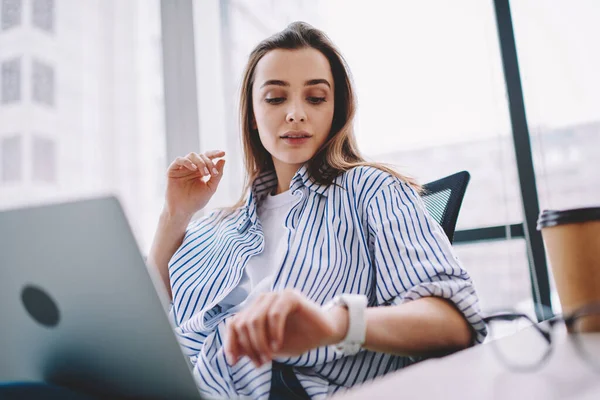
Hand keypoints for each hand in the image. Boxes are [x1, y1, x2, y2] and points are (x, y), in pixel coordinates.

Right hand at [164, 150, 225, 217]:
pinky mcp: (172, 170)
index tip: (223, 153)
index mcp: (201, 170)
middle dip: (209, 163)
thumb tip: (223, 160)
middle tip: (212, 173)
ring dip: (200, 162)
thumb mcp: (211, 188)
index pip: (208, 157)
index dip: (215, 153)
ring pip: (192, 155)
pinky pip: (179, 160)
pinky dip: (187, 162)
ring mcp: (182, 168)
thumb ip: (217, 175)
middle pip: (201, 155)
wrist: (183, 210)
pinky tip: (193, 169)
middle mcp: (192, 167)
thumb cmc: (196, 201)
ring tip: (204, 173)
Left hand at [223, 289, 348, 366]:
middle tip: (260, 362)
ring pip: (256, 320)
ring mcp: (276, 295)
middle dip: (249, 347)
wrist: (323, 333)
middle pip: (242, 324)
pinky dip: (274, 333)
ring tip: (269, 357)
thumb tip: (231, 355)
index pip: (233, 323)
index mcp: (254, 309)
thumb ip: (250, 347)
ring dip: (260, 343)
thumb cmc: (296, 338)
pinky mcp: (290, 296)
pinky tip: (278, 345)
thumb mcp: (269, 347)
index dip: (230, 343)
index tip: (234, 362)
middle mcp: (262, 299)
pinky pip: (275, 314)